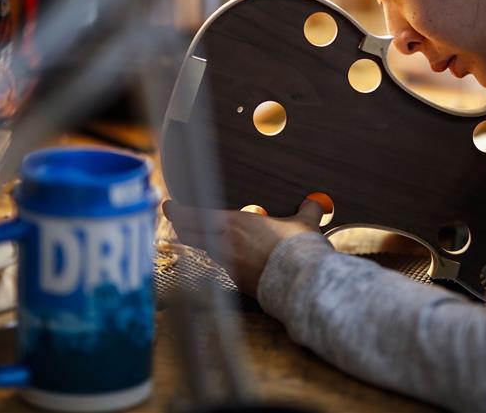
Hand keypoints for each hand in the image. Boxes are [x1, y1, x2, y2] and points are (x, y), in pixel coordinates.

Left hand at [162, 198, 323, 296]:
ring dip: (204, 243)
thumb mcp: (305, 224)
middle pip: (190, 235)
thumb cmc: (298, 248)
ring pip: (207, 250)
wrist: (299, 281)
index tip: (169, 205)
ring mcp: (229, 264)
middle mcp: (224, 243)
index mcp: (233, 223)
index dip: (176, 210)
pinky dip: (224, 259)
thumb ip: (309, 211)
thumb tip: (317, 203)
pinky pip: (224, 266)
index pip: (193, 216)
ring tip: (206, 236)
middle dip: (183, 226)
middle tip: (179, 220)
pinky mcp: (237, 282)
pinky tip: (233, 257)